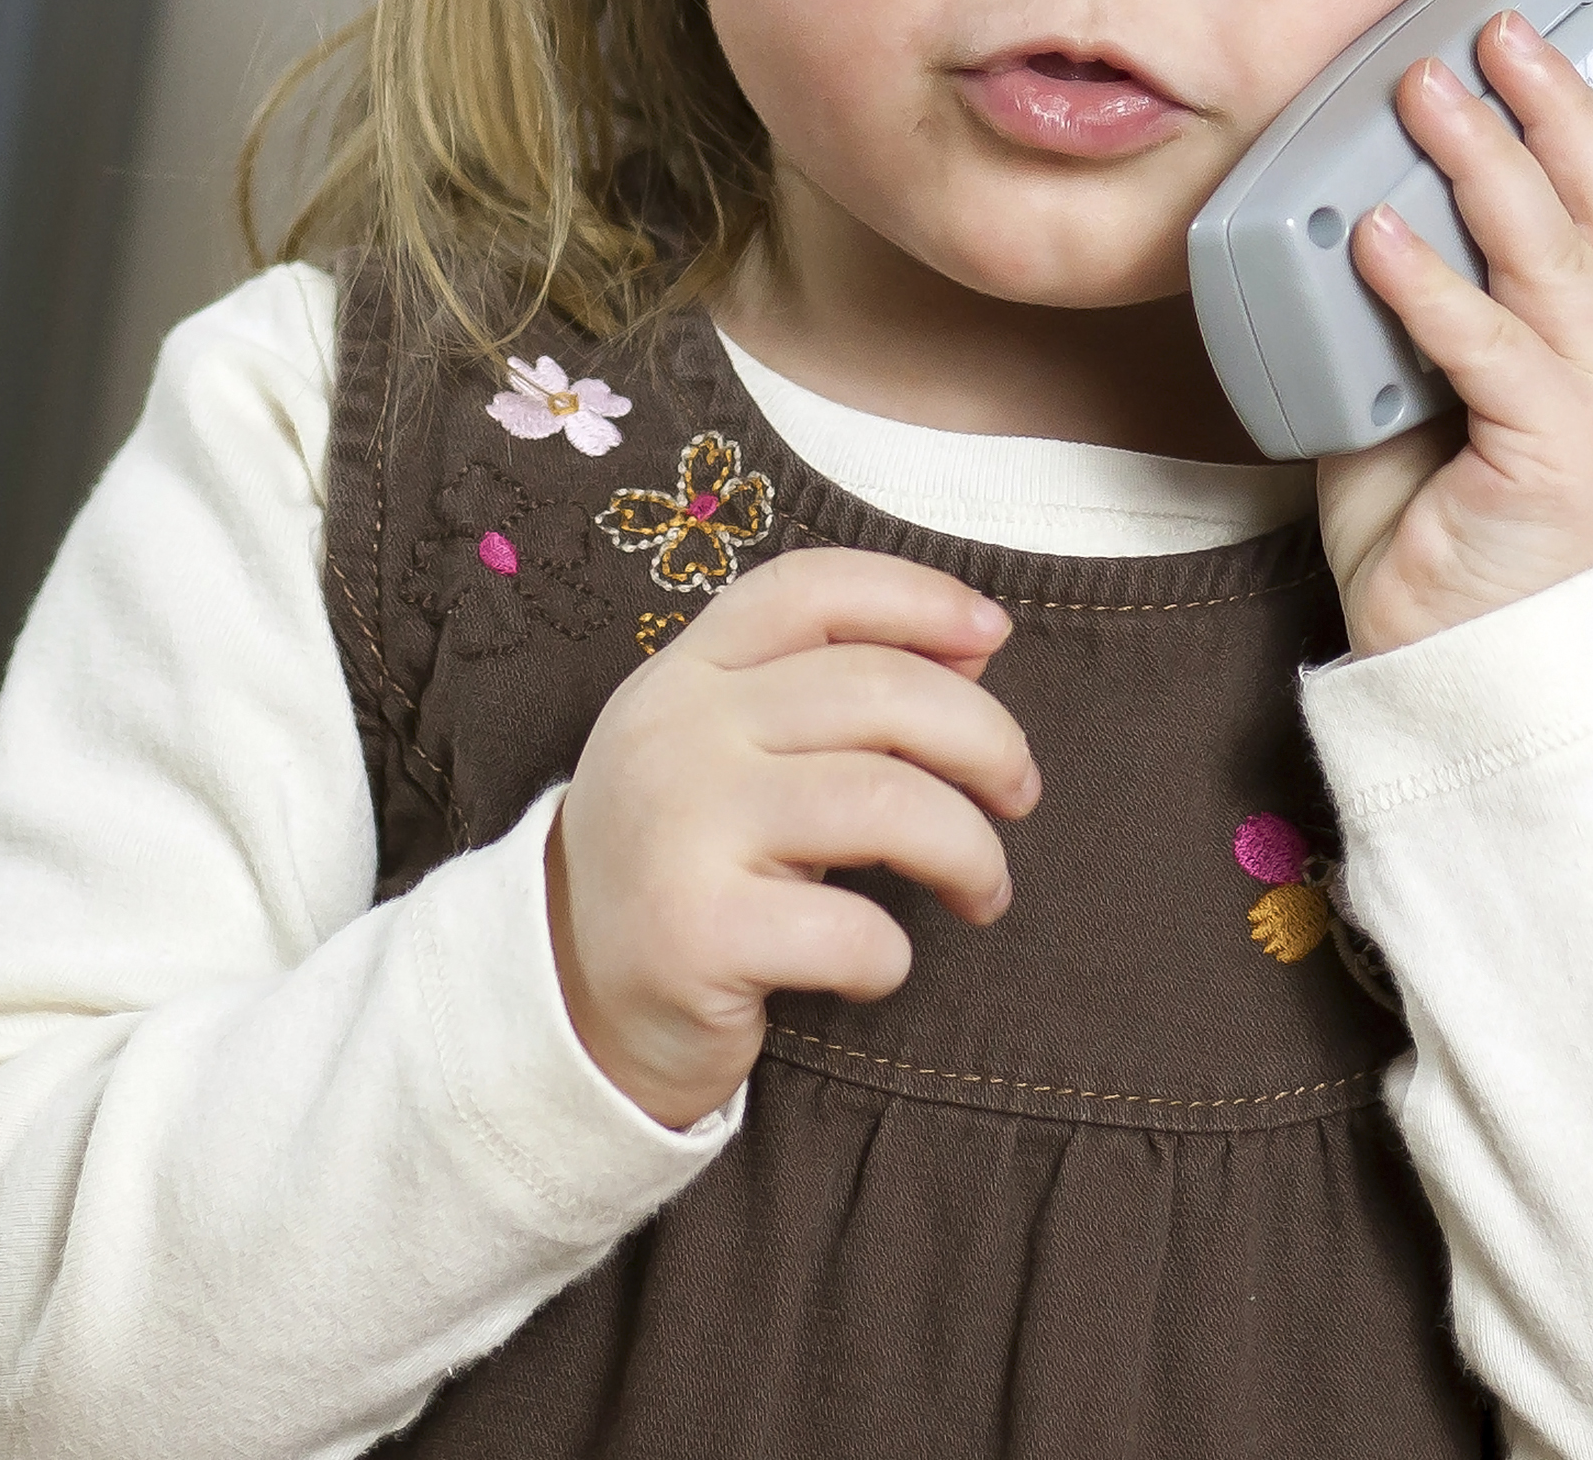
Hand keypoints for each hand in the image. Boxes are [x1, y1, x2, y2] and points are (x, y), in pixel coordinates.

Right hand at [544, 546, 1039, 1128]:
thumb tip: (974, 652)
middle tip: (1019, 792)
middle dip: (984, 738)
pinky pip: (850, 929)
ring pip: (884, 804)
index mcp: (688, 673)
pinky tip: (878, 966)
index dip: (916, 594)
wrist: (572, 1003)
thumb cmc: (689, 862)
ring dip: (969, 849)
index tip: (995, 633)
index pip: (810, 589)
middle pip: (875, 690)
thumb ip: (837, 693)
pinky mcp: (696, 935)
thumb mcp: (740, 754)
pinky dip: (895, 954)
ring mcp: (681, 830)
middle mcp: (678, 733)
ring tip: (985, 888)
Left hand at [1316, 10, 1592, 656]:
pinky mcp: (1556, 458)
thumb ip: (1451, 302)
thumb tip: (1373, 201)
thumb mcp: (1461, 390)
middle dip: (1560, 104)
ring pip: (1558, 254)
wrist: (1467, 669)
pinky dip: (1428, 282)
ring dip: (1486, 160)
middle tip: (1496, 30)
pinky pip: (1487, 345)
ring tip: (1423, 92)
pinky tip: (1377, 233)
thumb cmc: (1455, 526)